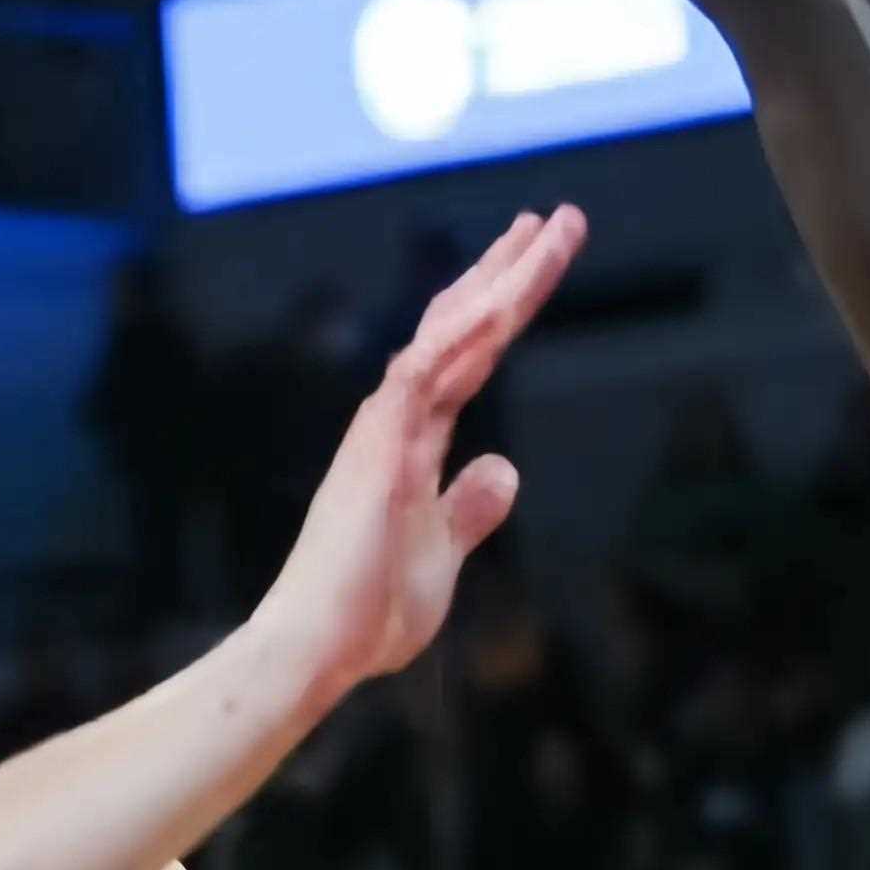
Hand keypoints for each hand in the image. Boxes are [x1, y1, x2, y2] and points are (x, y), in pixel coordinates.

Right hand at [244, 210, 586, 721]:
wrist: (316, 650)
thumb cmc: (366, 614)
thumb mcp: (442, 556)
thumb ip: (469, 509)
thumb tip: (502, 468)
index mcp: (412, 443)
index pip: (467, 358)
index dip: (501, 308)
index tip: (533, 264)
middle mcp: (397, 421)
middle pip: (461, 326)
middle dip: (508, 271)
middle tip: (553, 219)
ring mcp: (385, 427)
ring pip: (451, 333)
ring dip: (502, 281)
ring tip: (547, 232)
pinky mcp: (378, 444)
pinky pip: (427, 369)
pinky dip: (466, 331)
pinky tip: (503, 297)